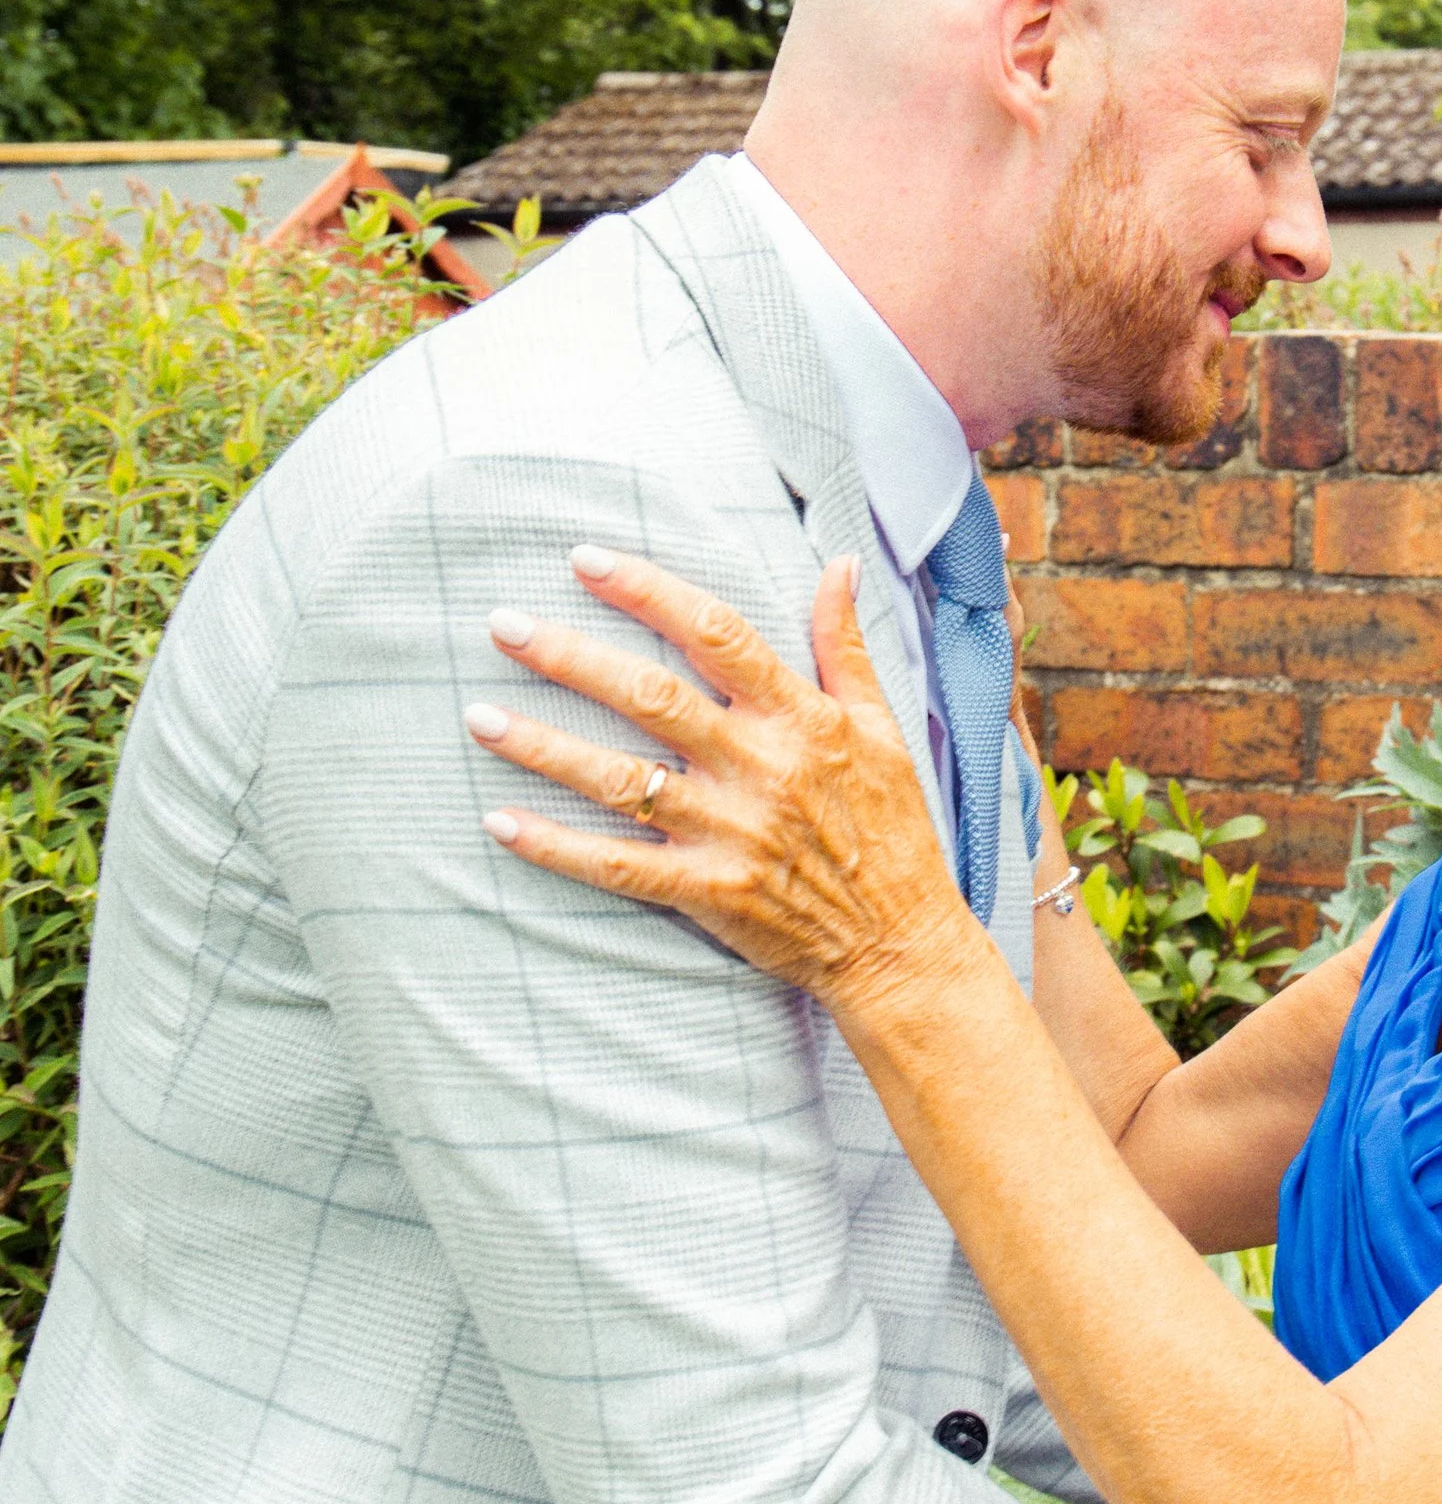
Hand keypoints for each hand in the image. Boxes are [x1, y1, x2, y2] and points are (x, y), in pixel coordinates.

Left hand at [466, 545, 987, 1025]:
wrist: (900, 943)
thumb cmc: (892, 829)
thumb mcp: (881, 727)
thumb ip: (845, 645)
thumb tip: (837, 563)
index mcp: (802, 717)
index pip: (717, 634)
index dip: (648, 592)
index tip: (585, 561)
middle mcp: (762, 767)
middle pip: (652, 697)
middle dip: (570, 657)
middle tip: (503, 625)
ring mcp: (731, 832)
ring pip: (621, 780)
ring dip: (544, 747)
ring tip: (478, 716)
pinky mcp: (709, 893)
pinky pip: (618, 867)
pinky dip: (557, 847)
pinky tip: (500, 821)